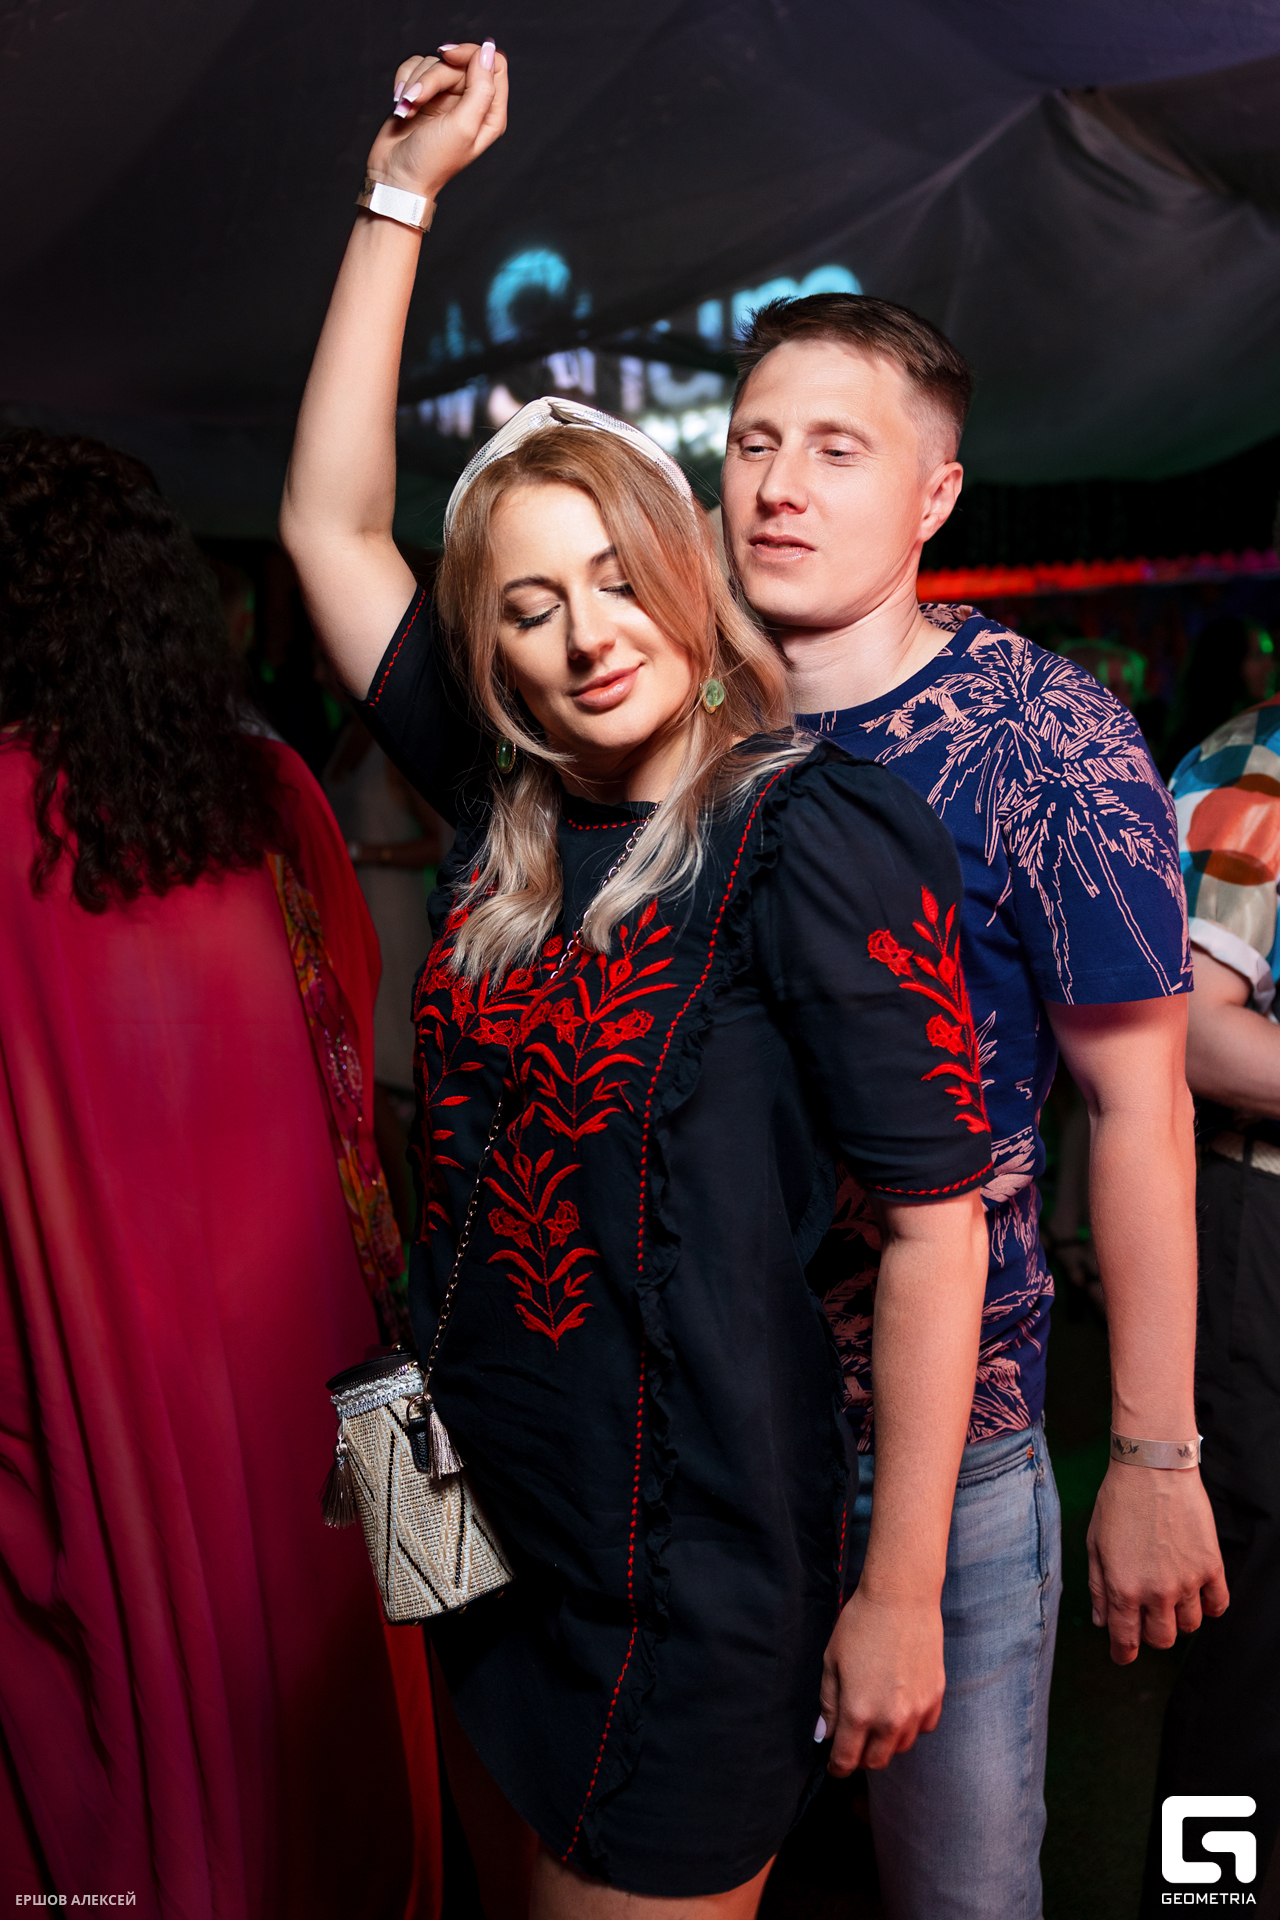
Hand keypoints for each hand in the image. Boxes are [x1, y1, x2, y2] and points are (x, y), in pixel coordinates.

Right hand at [366, 42, 508, 206]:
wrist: (396, 175)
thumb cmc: (432, 160)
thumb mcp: (463, 126)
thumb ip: (481, 87)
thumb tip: (488, 50)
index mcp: (490, 112)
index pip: (493, 63)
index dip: (471, 54)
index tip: (448, 59)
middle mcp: (470, 101)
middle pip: (458, 61)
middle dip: (432, 78)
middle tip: (416, 99)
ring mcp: (447, 97)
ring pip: (433, 62)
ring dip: (415, 83)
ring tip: (408, 109)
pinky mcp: (424, 93)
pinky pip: (415, 66)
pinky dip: (404, 81)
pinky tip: (402, 104)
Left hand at [818, 1587, 945, 1774]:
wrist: (902, 1597)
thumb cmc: (861, 1624)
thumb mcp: (832, 1661)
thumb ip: (828, 1703)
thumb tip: (825, 1735)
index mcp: (859, 1711)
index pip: (847, 1760)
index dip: (836, 1766)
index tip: (834, 1763)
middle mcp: (890, 1719)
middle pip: (876, 1761)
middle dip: (861, 1756)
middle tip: (854, 1737)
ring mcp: (917, 1710)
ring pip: (901, 1747)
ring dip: (886, 1740)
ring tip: (877, 1714)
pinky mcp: (936, 1698)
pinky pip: (923, 1728)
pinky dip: (911, 1724)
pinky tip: (901, 1702)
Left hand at [1086, 1461, 1228, 1663]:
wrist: (1153, 1468)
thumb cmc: (1118, 1501)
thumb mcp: (1095, 1543)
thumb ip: (1098, 1587)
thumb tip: (1102, 1622)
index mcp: (1122, 1588)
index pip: (1125, 1640)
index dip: (1123, 1654)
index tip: (1122, 1656)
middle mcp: (1156, 1592)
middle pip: (1162, 1639)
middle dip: (1151, 1635)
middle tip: (1146, 1618)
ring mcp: (1187, 1581)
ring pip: (1190, 1626)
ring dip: (1179, 1618)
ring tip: (1170, 1596)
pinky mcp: (1211, 1567)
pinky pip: (1218, 1605)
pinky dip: (1209, 1605)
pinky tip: (1197, 1592)